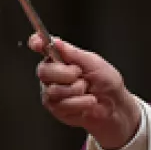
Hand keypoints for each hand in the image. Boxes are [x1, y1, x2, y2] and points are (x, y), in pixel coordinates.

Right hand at [29, 34, 140, 149]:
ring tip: (88, 90)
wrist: (114, 105)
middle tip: (80, 75)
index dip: (36, 43)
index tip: (38, 43)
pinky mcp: (56, 108)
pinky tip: (88, 102)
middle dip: (66, 74)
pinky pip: (62, 105)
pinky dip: (80, 103)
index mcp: (60, 58)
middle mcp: (52, 74)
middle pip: (43, 71)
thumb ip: (74, 53)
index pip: (41, 46)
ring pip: (53, 90)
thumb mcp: (94, 63)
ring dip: (77, 90)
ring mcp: (51, 92)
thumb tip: (56, 41)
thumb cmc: (106, 82)